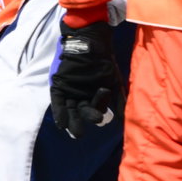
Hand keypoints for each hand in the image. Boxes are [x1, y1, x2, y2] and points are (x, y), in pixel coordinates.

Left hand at [49, 20, 122, 138]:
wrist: (91, 46)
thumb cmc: (104, 63)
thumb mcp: (114, 81)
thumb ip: (119, 100)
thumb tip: (124, 118)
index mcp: (94, 96)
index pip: (94, 111)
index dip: (95, 116)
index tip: (99, 122)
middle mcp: (81, 96)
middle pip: (81, 113)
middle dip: (80, 124)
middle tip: (80, 134)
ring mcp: (70, 92)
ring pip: (70, 110)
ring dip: (71, 121)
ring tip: (72, 131)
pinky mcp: (59, 87)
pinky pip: (58, 102)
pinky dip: (60, 113)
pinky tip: (61, 123)